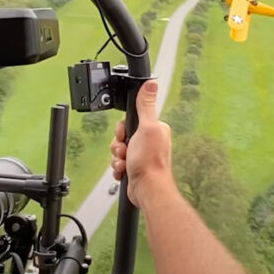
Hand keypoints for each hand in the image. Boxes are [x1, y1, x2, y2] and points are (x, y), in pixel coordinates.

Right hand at [109, 80, 173, 207]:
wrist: (147, 190)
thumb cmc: (150, 163)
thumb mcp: (146, 128)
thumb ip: (146, 105)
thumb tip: (151, 83)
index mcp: (155, 129)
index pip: (130, 121)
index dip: (122, 129)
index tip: (124, 136)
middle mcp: (150, 141)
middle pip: (122, 136)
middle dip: (119, 146)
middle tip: (126, 152)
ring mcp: (142, 155)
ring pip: (119, 150)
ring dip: (118, 158)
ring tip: (126, 164)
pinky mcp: (135, 167)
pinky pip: (119, 163)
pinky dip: (118, 168)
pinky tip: (125, 171)